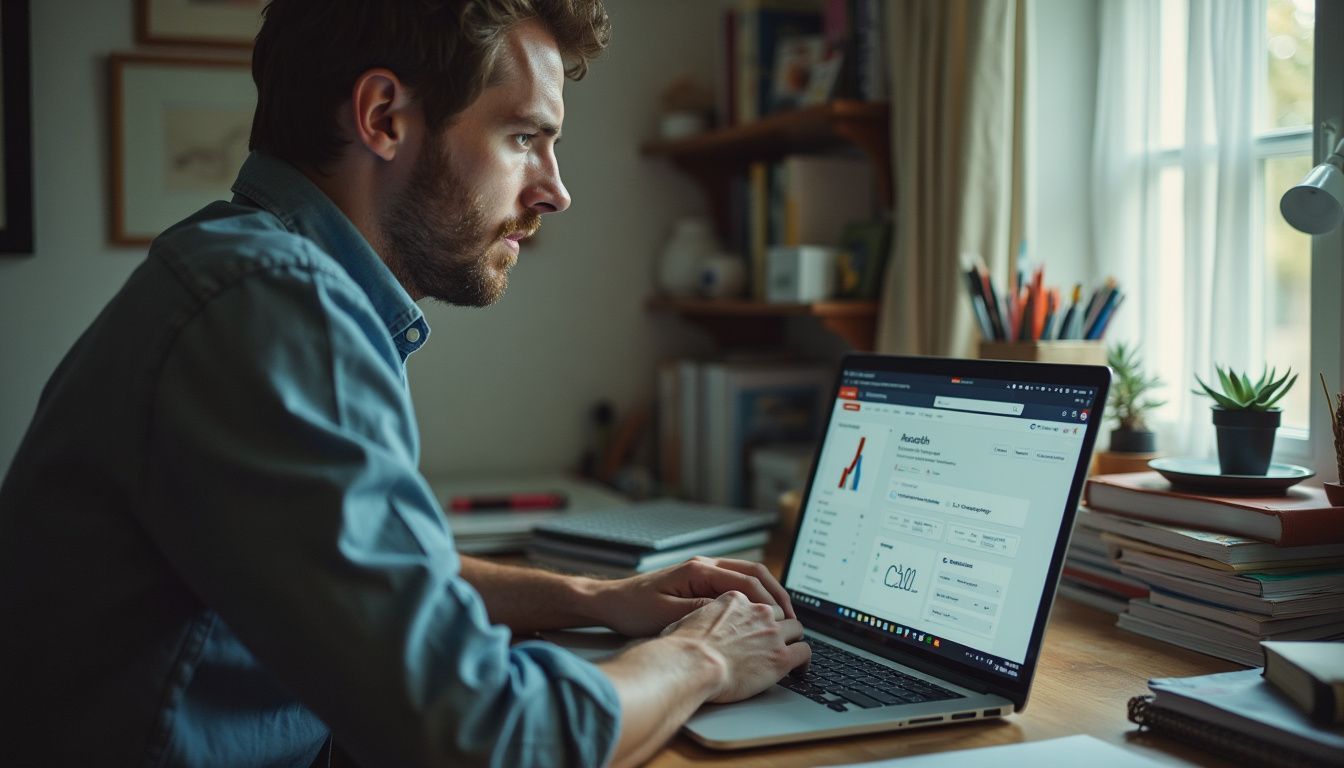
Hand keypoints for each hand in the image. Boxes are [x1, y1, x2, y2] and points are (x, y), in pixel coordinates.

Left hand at [589, 556, 795, 636]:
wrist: (609, 602)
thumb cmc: (633, 609)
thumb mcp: (667, 615)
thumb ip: (701, 611)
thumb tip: (735, 614)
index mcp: (699, 569)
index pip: (746, 581)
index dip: (768, 601)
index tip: (783, 621)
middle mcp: (704, 565)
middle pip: (754, 572)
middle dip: (776, 594)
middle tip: (791, 618)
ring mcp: (702, 570)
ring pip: (747, 575)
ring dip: (767, 593)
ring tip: (782, 616)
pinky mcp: (699, 580)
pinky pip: (735, 583)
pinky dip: (752, 596)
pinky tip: (758, 613)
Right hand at [662, 590, 809, 703]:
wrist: (694, 663)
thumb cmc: (682, 647)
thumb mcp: (684, 620)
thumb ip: (696, 617)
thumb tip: (688, 626)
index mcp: (735, 600)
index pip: (756, 601)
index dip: (759, 614)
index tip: (758, 623)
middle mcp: (757, 612)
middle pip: (779, 613)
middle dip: (779, 624)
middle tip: (777, 638)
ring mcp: (772, 633)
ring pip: (796, 628)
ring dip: (794, 639)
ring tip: (792, 651)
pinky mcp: (781, 656)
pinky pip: (805, 652)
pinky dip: (805, 661)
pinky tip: (800, 669)